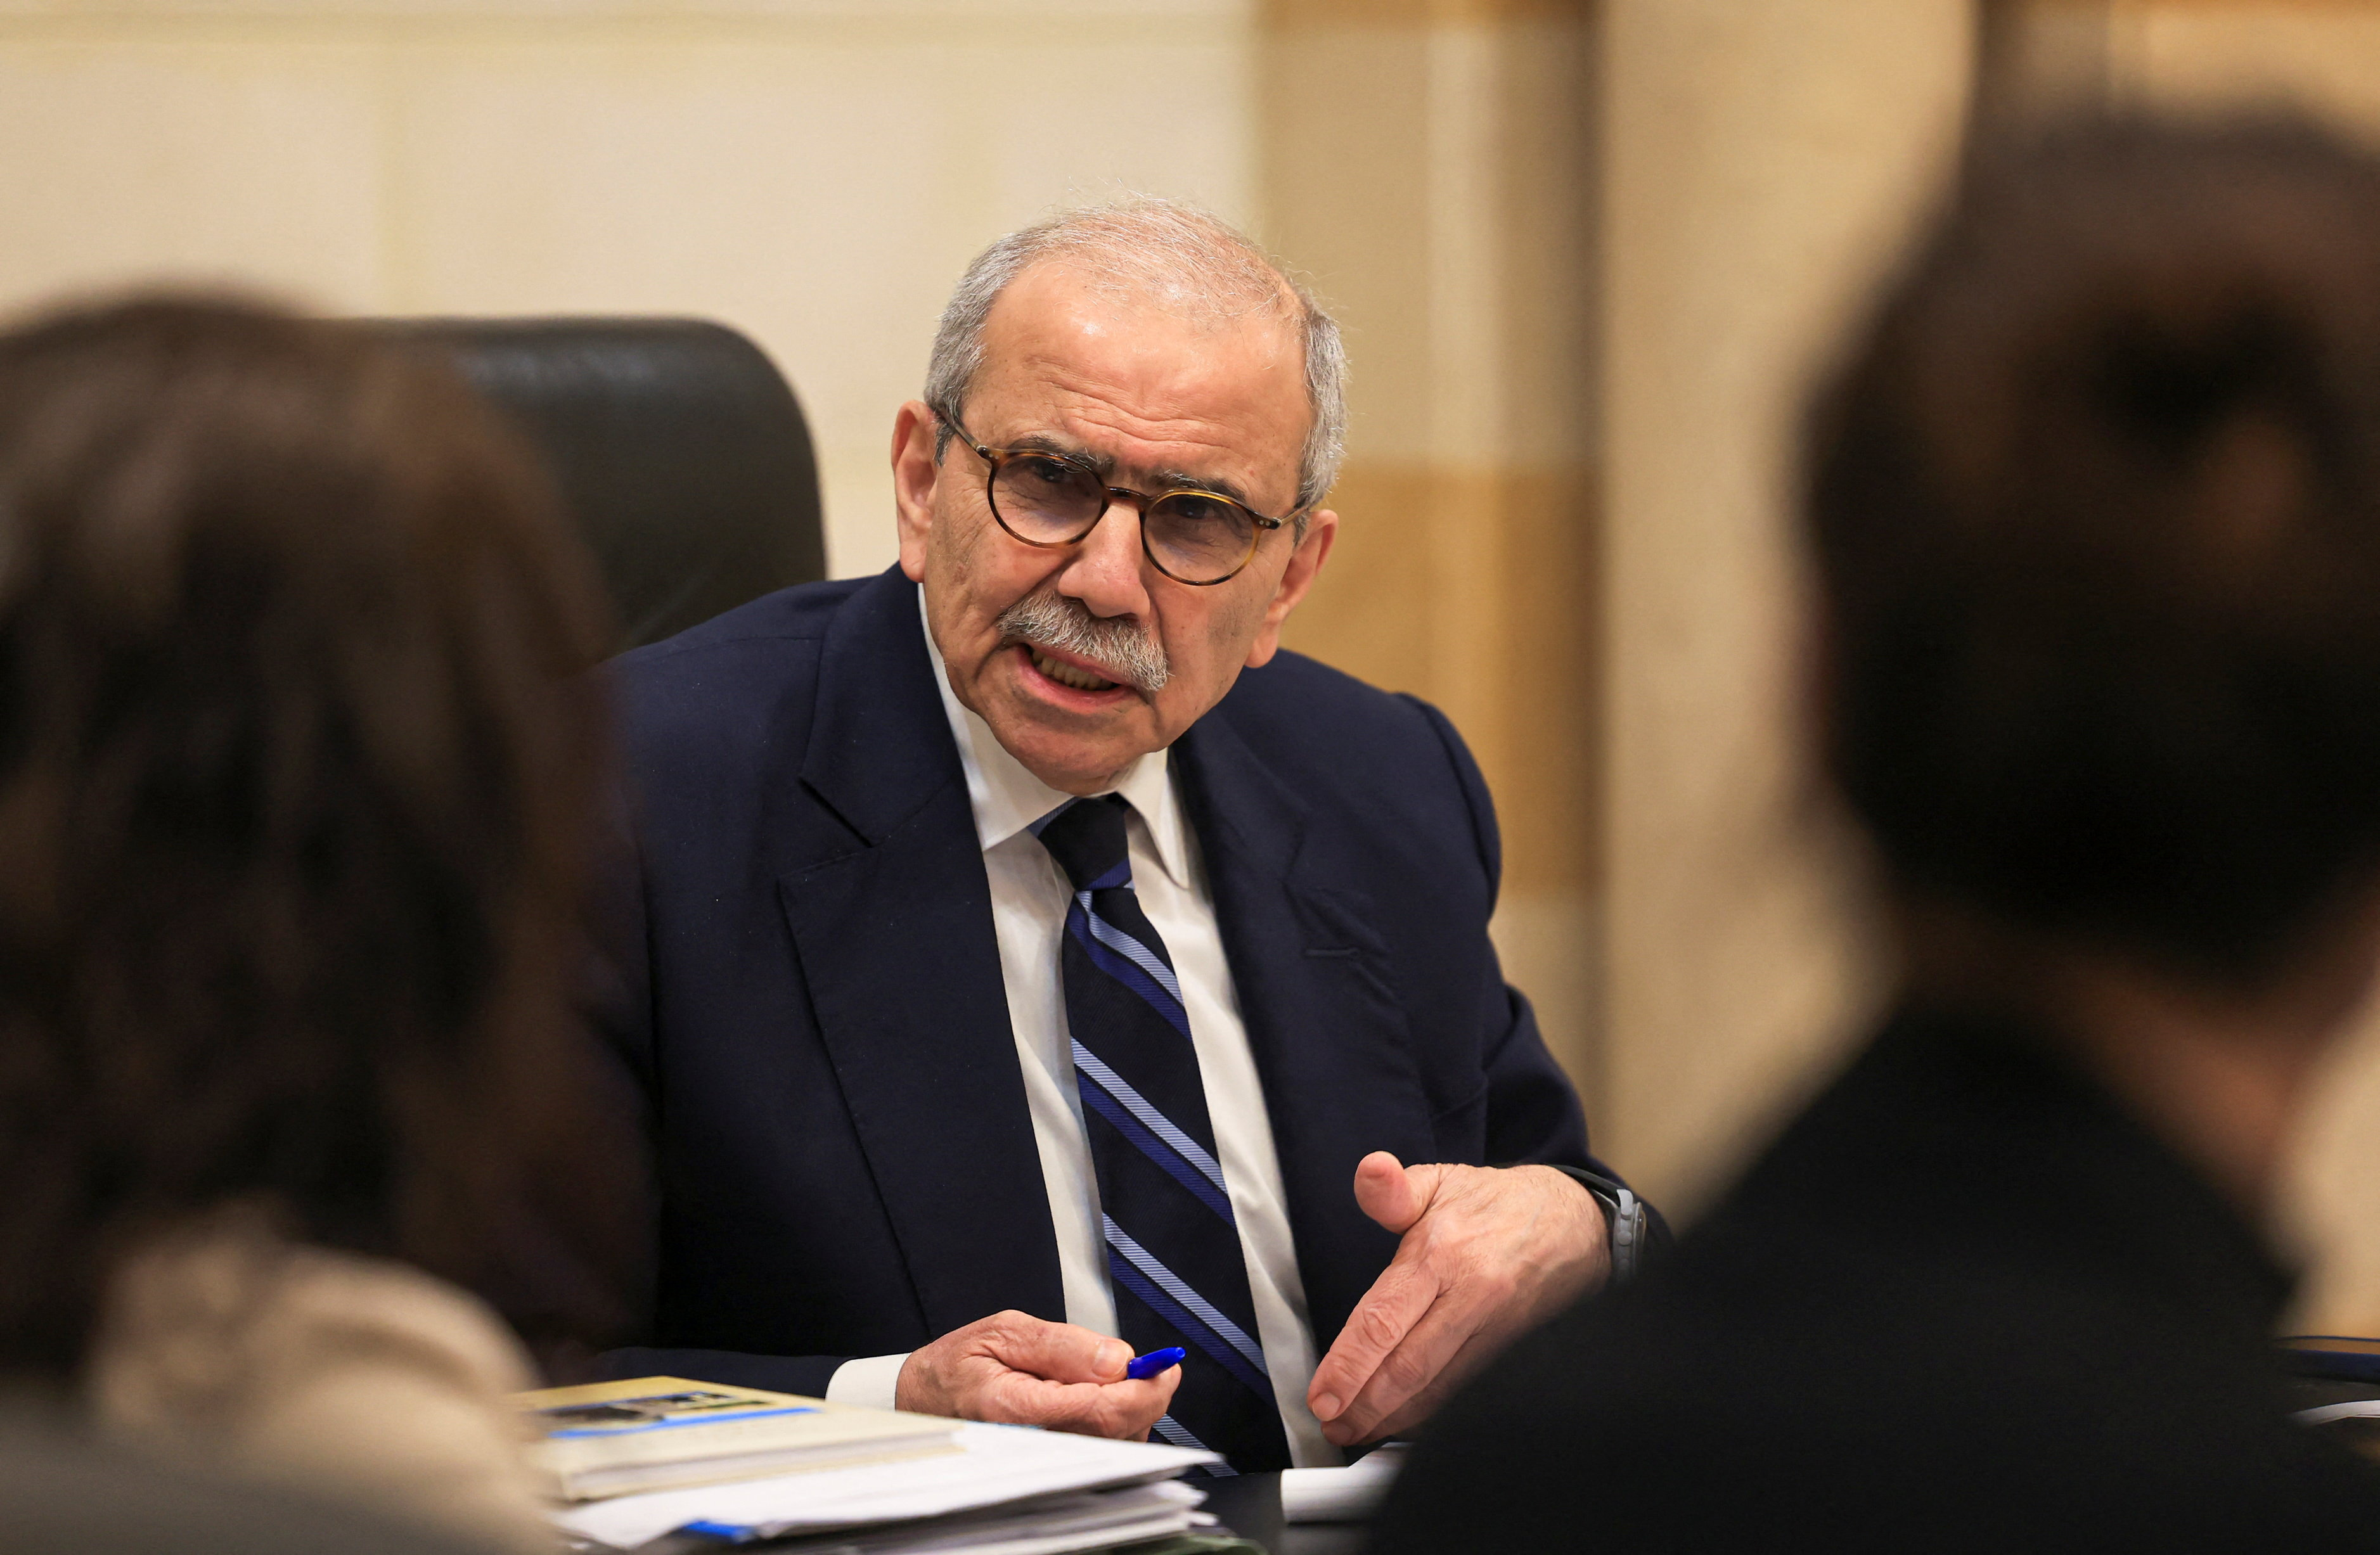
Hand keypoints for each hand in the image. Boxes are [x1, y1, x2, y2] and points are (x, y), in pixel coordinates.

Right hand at [895, 1311, 1178, 1439]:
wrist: (925, 1400)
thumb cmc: (958, 1366)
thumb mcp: (1004, 1331)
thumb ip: (1062, 1344)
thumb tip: (1115, 1358)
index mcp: (1014, 1407)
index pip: (1096, 1410)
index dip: (1141, 1388)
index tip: (1164, 1367)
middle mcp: (1033, 1441)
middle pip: (1114, 1431)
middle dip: (1147, 1396)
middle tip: (1160, 1368)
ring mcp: (1045, 1456)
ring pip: (1114, 1442)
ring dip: (1135, 1410)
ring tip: (1126, 1378)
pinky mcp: (1055, 1462)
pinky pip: (1102, 1449)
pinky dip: (1119, 1423)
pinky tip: (1109, 1399)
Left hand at [1306, 1152, 1606, 1446]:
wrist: (1576, 1224)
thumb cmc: (1498, 1206)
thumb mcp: (1441, 1181)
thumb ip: (1393, 1189)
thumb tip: (1370, 1171)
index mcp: (1443, 1255)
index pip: (1386, 1320)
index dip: (1349, 1364)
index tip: (1323, 1396)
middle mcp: (1472, 1299)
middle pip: (1410, 1367)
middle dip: (1365, 1405)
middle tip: (1331, 1424)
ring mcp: (1495, 1332)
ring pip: (1439, 1389)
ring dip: (1393, 1418)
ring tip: (1356, 1430)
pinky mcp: (1511, 1353)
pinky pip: (1464, 1392)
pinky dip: (1431, 1414)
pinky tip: (1402, 1422)